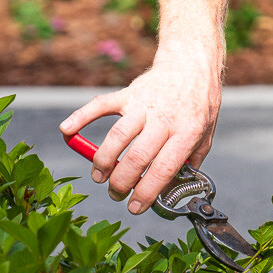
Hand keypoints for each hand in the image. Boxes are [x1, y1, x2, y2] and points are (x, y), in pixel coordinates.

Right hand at [59, 62, 220, 213]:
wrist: (191, 64)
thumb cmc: (199, 104)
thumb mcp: (206, 134)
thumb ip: (192, 161)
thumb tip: (175, 189)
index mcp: (187, 131)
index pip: (163, 168)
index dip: (147, 192)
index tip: (135, 207)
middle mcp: (163, 118)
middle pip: (136, 157)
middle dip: (121, 183)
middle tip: (116, 194)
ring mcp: (144, 105)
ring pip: (117, 136)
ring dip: (103, 161)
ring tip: (99, 177)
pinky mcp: (128, 94)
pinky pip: (100, 105)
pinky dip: (80, 117)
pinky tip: (66, 132)